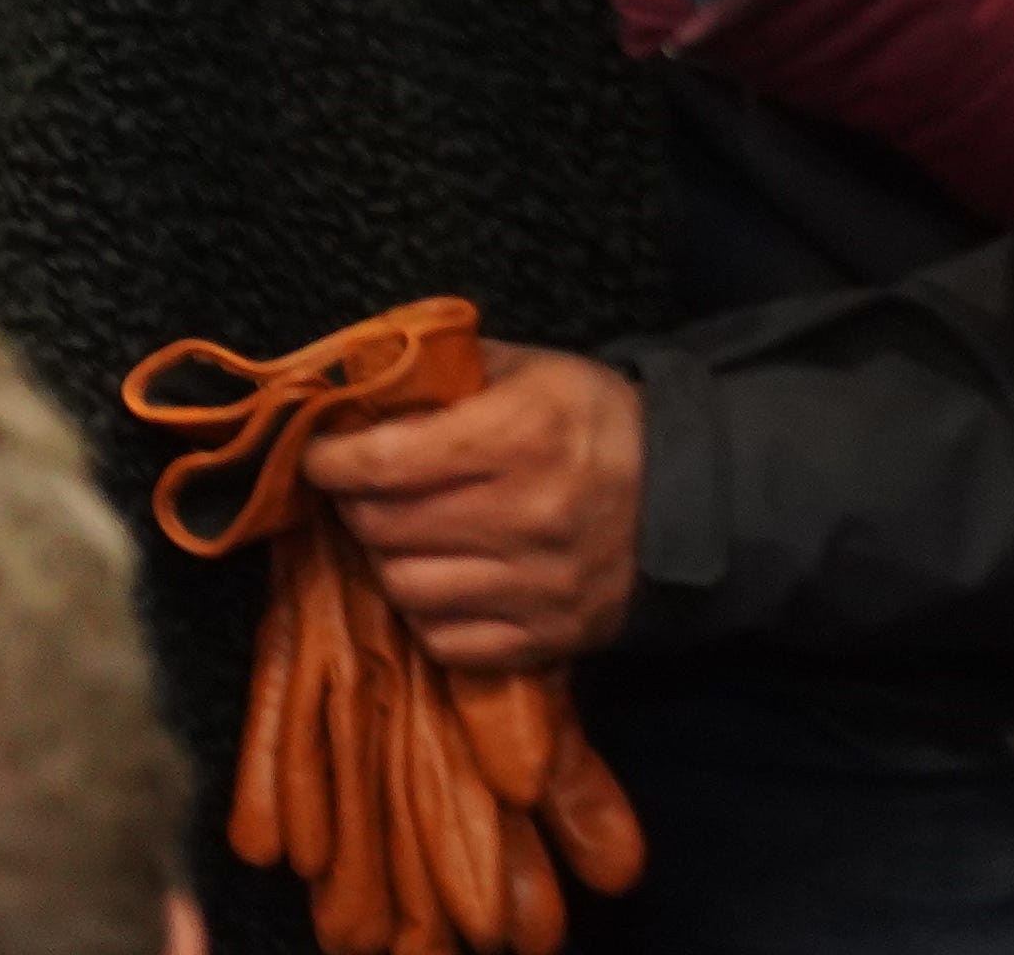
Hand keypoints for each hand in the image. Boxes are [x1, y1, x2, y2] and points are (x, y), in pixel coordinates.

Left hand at [302, 345, 644, 672]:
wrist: (694, 498)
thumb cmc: (595, 422)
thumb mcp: (526, 369)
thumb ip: (440, 371)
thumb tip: (351, 379)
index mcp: (517, 438)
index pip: (382, 461)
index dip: (330, 459)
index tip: (319, 453)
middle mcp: (527, 518)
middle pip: (384, 527)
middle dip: (352, 505)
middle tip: (356, 490)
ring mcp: (541, 587)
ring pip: (406, 588)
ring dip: (385, 559)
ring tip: (395, 533)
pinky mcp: (554, 639)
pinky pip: (450, 643)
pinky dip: (426, 615)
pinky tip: (436, 580)